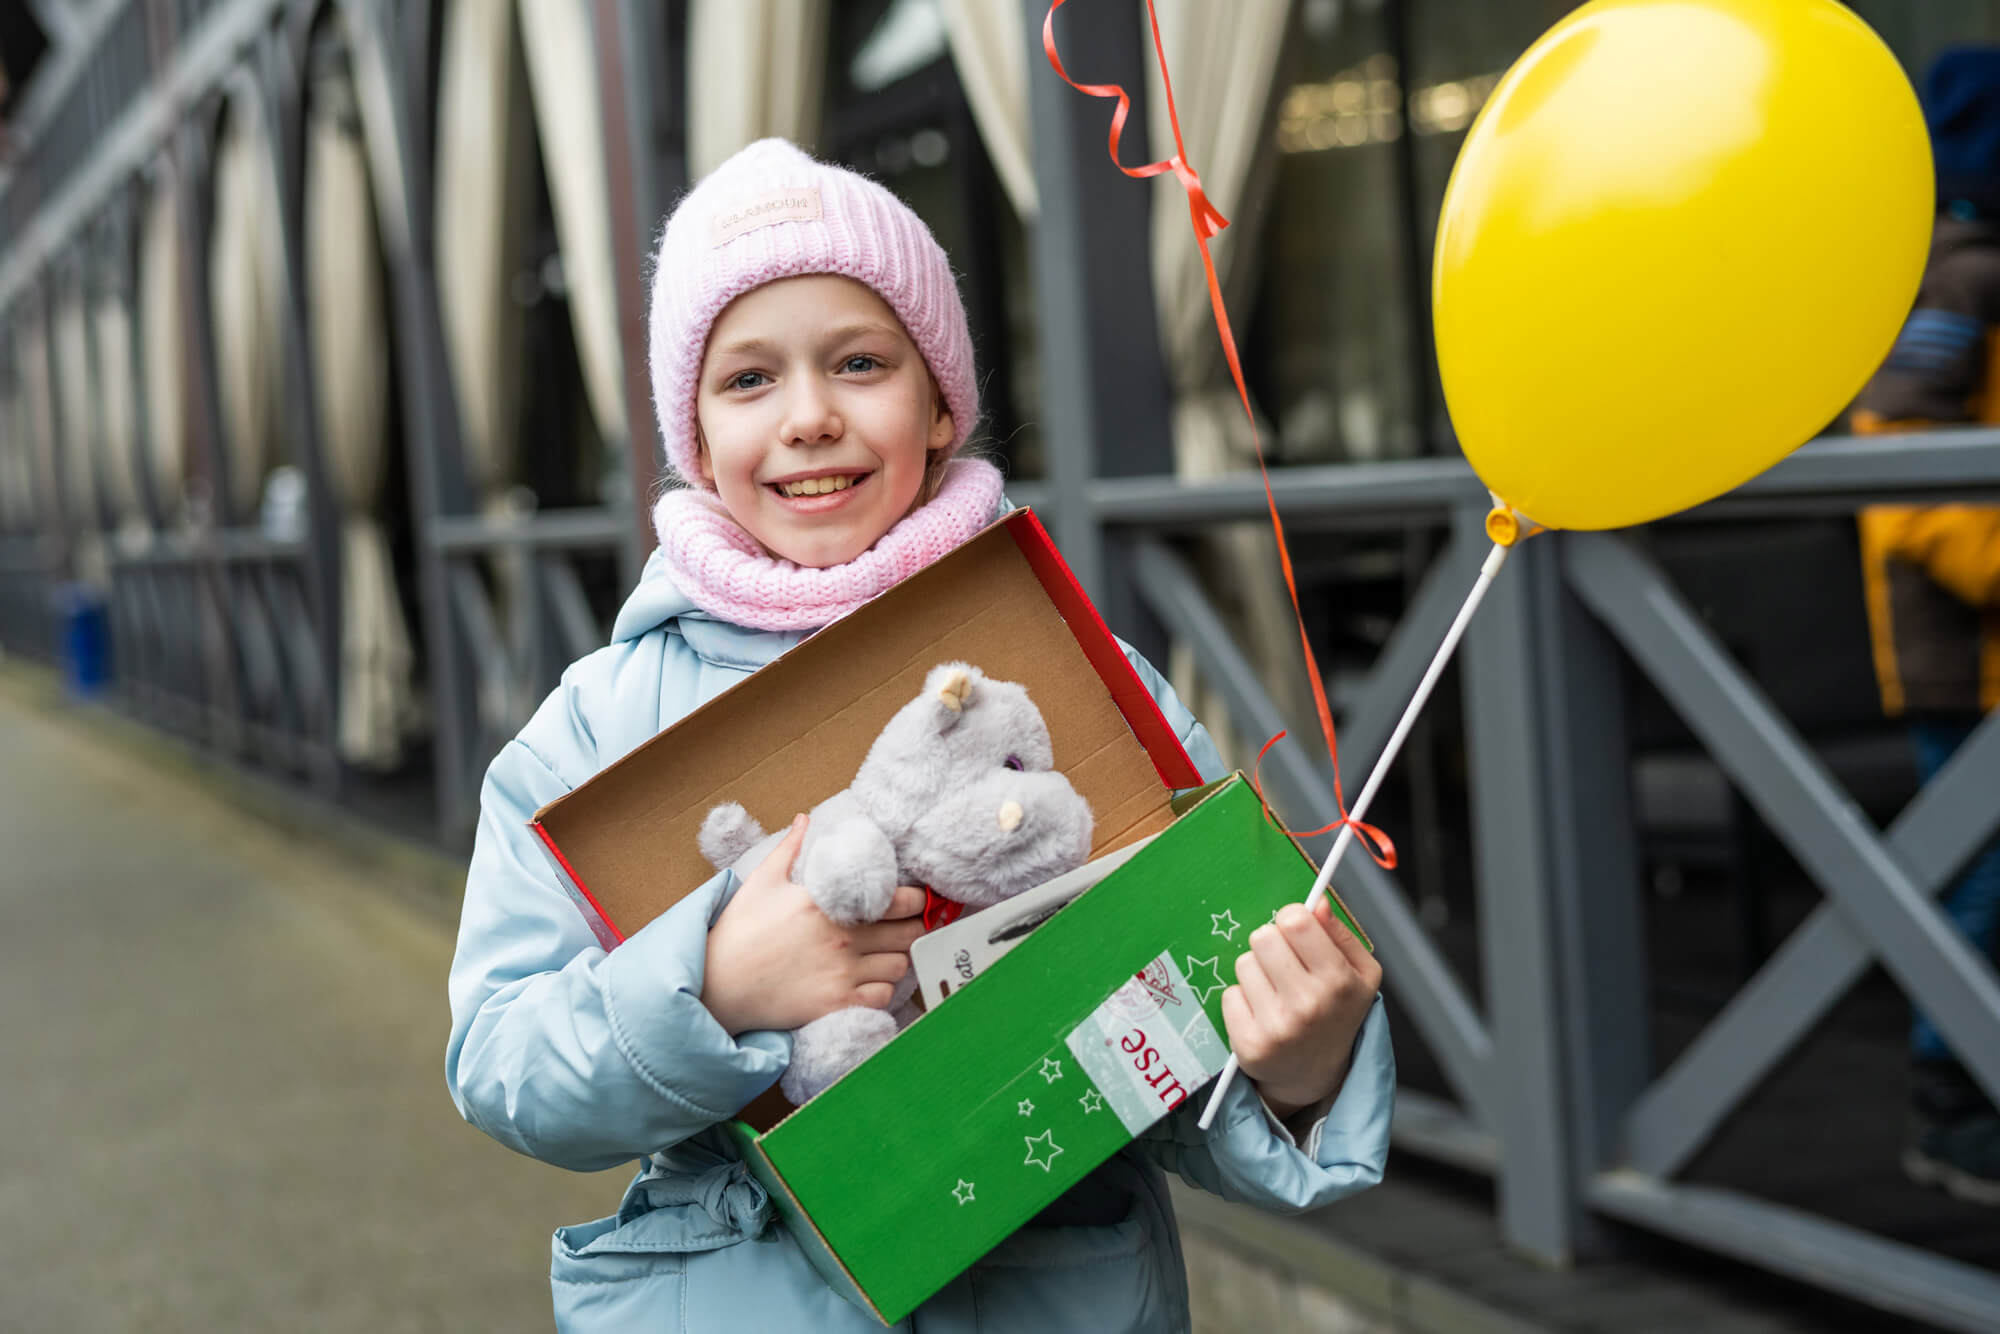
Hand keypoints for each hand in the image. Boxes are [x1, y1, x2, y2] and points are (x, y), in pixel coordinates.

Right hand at [700, 815, 928, 1036]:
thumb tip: (804, 819)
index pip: (898, 899)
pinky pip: (883, 997)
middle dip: (913, 929)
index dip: (916, 900)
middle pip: (907, 933)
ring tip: (884, 954)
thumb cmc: (738, 932)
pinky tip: (868, 982)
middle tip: (906, 927)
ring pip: (899, 966)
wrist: (716, 984)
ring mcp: (841, 973)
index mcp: (827, 904)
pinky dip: (881, 990)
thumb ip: (789, 848)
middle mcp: (841, 938)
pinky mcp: (836, 1004)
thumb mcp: (762, 882)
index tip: (916, 901)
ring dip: (896, 959)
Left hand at [1222, 898, 1382, 1120]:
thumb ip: (1340, 933)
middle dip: (1271, 945)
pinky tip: (1261, 1014)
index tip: (1296, 933)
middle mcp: (1310, 1005)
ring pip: (1243, 963)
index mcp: (1340, 981)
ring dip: (1256, 973)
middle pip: (1262, 936)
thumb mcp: (1360, 973)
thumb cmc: (1338, 1013)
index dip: (1292, 920)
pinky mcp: (1249, 1045)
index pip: (1296, 921)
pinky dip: (1242, 1000)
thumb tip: (1318, 904)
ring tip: (1276, 993)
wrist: (1316, 1074)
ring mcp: (1277, 1027)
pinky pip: (1229, 994)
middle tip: (1284, 966)